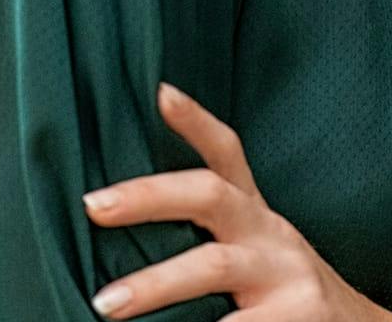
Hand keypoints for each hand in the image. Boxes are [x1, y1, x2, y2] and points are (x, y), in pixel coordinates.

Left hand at [81, 81, 391, 321]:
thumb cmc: (288, 296)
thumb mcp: (259, 252)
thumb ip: (215, 237)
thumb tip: (127, 222)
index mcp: (256, 217)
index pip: (228, 154)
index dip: (196, 121)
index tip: (161, 92)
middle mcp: (272, 235)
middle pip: (210, 195)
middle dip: (149, 197)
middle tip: (94, 205)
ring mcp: (286, 276)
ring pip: (212, 265)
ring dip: (154, 284)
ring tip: (104, 305)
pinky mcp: (296, 320)